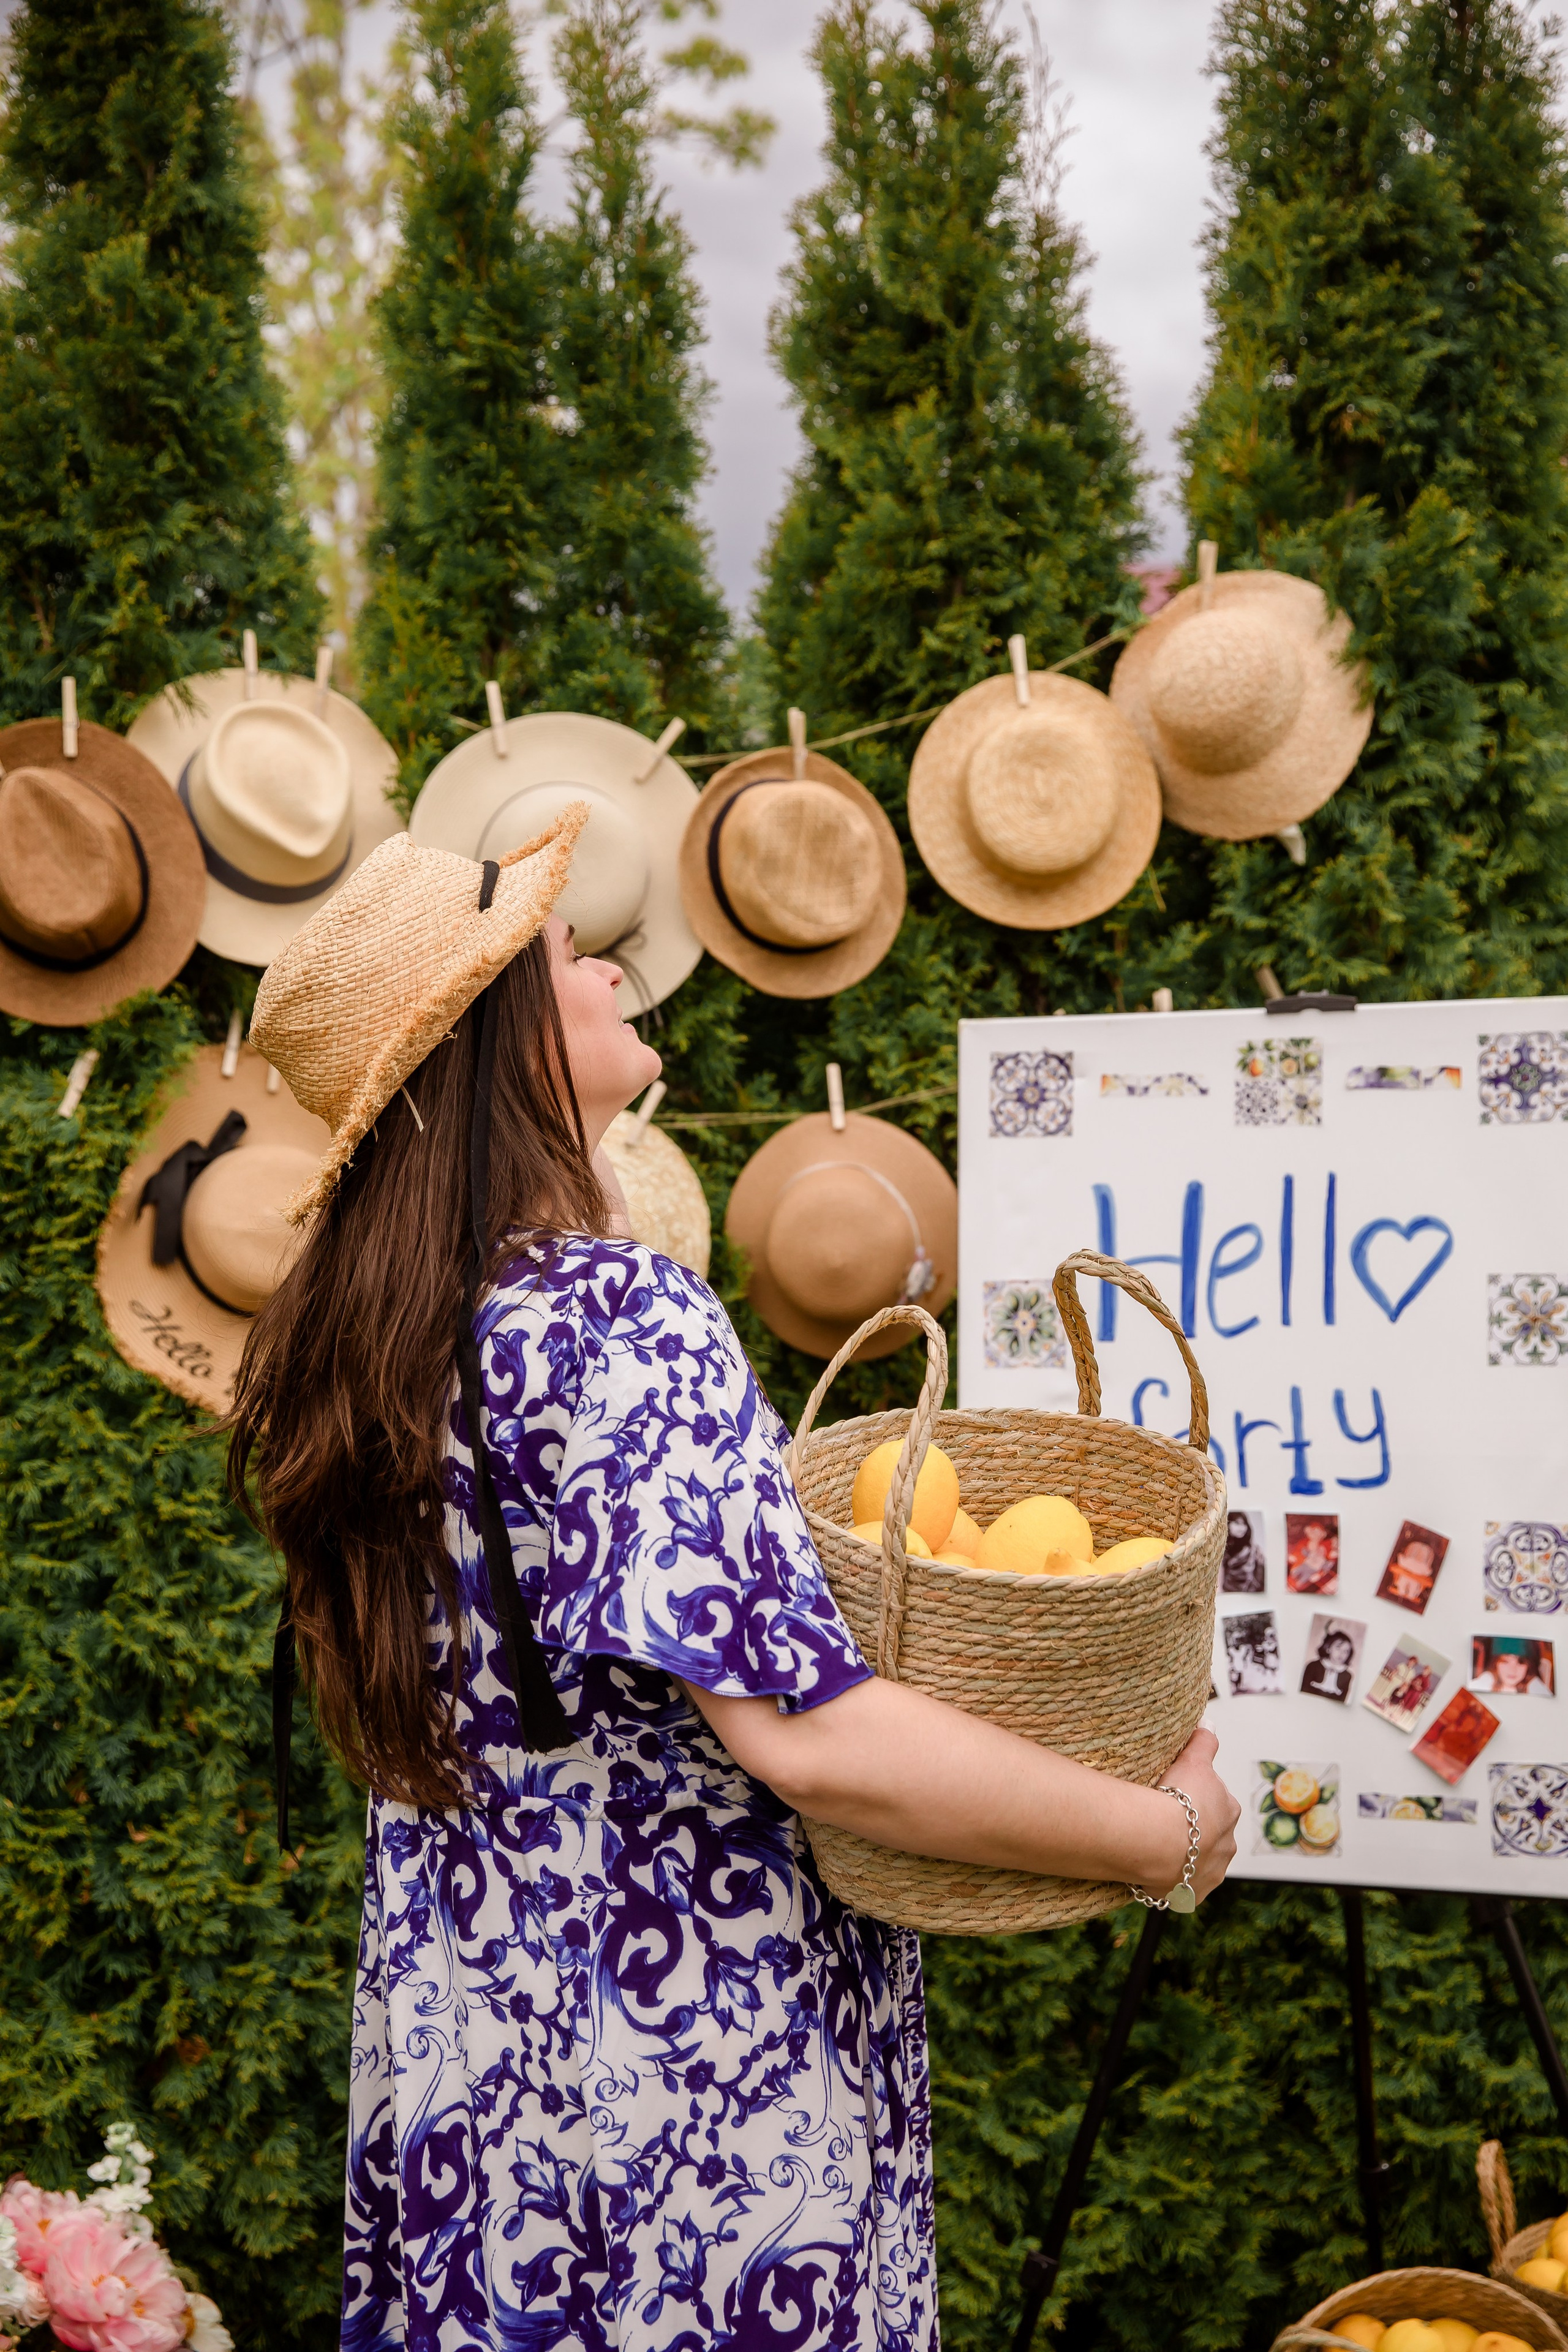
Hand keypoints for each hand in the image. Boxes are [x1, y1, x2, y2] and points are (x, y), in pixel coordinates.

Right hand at [1163, 1726, 1239, 1902]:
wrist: (1156, 1841)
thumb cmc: (1174, 1798)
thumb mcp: (1192, 1760)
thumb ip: (1204, 1741)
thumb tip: (1210, 1722)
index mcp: (1229, 1812)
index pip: (1218, 1803)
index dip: (1196, 1798)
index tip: (1175, 1796)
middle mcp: (1227, 1845)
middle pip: (1211, 1834)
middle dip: (1193, 1829)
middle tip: (1163, 1820)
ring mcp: (1210, 1872)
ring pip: (1199, 1861)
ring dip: (1184, 1856)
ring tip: (1156, 1846)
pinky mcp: (1192, 1894)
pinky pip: (1182, 1885)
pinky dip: (1172, 1879)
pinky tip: (1154, 1869)